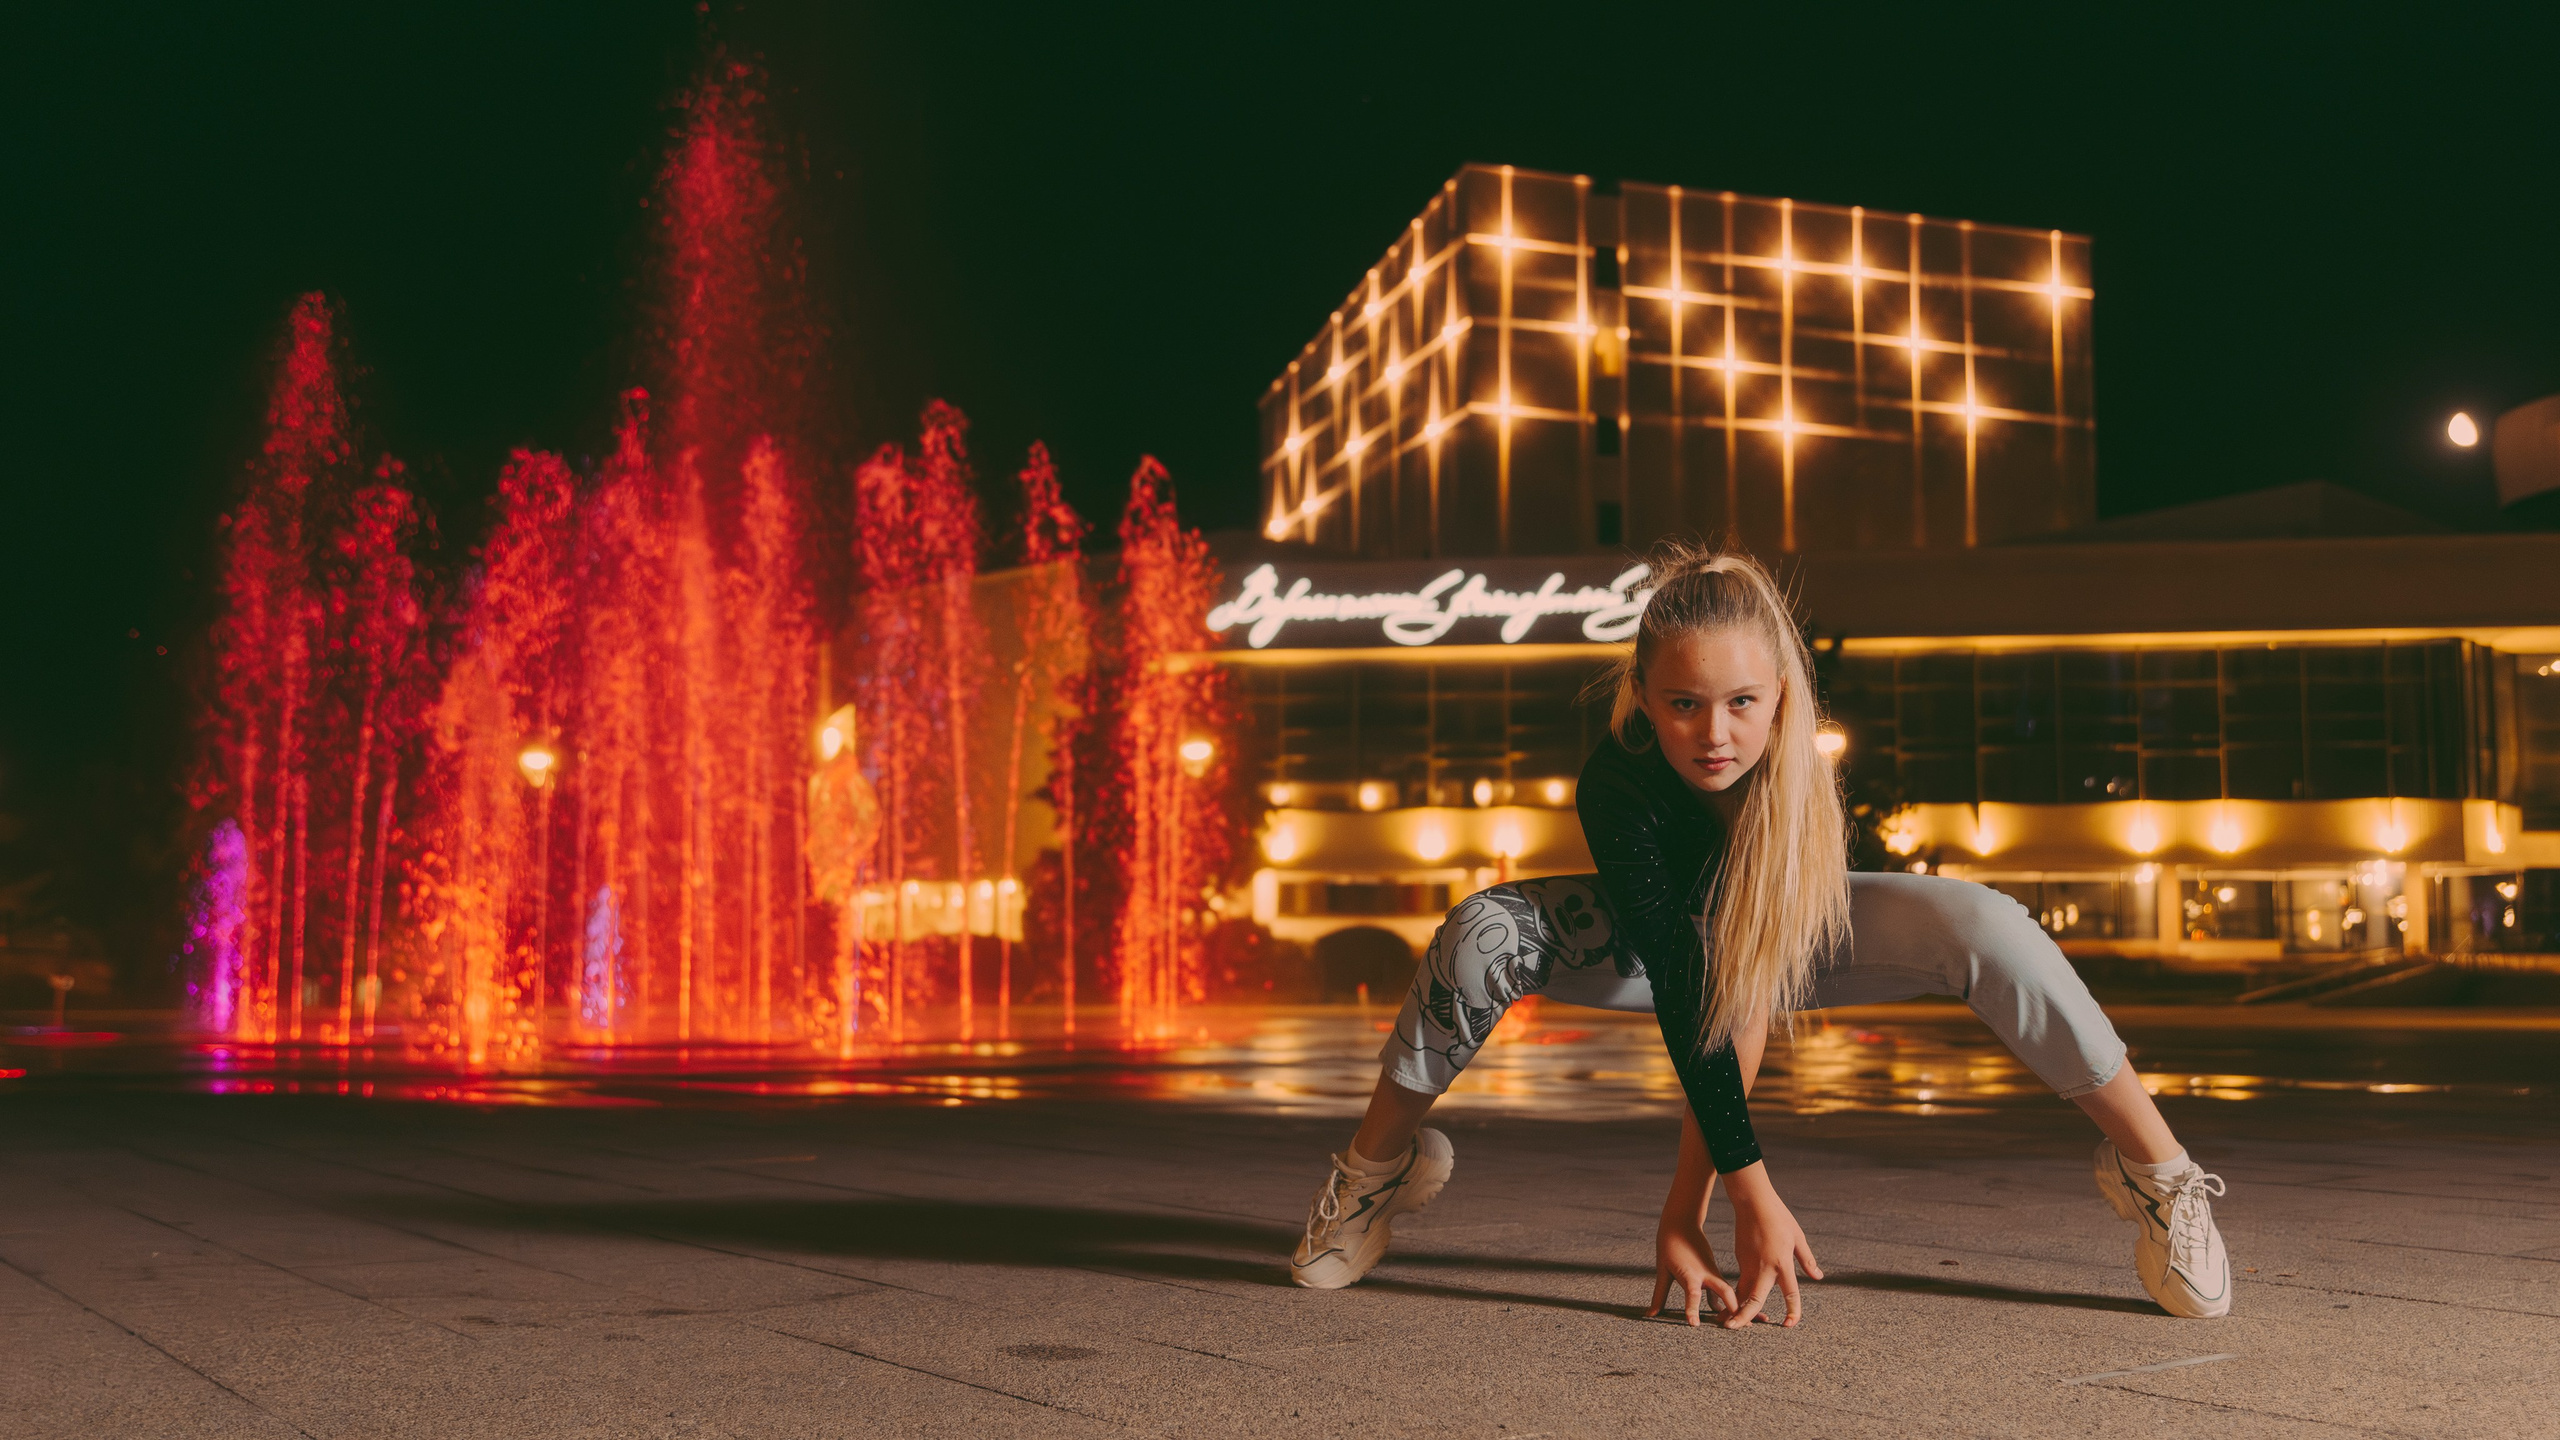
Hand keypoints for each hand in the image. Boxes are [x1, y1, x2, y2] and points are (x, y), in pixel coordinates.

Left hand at [1648, 1215, 1737, 1325]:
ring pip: (1729, 1292)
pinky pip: (1725, 1290)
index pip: (1692, 1293)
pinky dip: (1733, 1301)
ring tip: (1754, 1323)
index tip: (1694, 1324)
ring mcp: (1713, 1273)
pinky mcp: (1715, 1274)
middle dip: (1733, 1308)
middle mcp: (1706, 1274)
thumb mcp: (1662, 1271)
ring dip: (1738, 1306)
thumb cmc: (1669, 1246)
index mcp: (1689, 1273)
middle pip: (1724, 1291)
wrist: (1682, 1223)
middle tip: (1741, 1327)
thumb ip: (1659, 1295)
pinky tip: (1740, 1314)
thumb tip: (1650, 1314)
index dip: (1692, 1309)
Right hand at [1722, 1164, 1822, 1328]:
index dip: (1792, 1311)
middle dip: (1742, 1317)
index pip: (1790, 1293)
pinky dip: (1738, 1292)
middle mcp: (1763, 1267)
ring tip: (1728, 1322)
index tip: (1790, 1325)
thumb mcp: (1798, 1238)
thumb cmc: (1778, 1217)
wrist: (1753, 1201)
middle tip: (1732, 1329)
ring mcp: (1748, 1263)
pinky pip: (1739, 1279)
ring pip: (1740, 1291)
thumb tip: (1818, 1277)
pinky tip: (1736, 1299)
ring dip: (1735, 1307)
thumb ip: (1807, 1260)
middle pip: (1752, 1298)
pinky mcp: (1740, 1258)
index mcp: (1782, 1263)